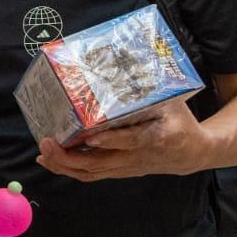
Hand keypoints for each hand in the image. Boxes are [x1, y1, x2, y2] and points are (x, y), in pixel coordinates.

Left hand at [36, 100, 211, 181]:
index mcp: (157, 136)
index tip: (91, 137)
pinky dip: (69, 170)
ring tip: (43, 152)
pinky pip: (92, 174)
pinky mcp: (120, 172)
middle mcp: (139, 156)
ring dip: (65, 165)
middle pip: (102, 163)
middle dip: (71, 156)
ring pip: (93, 172)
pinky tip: (50, 160)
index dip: (112, 140)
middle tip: (47, 142)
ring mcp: (127, 167)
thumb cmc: (179, 121)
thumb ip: (150, 90)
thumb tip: (126, 61)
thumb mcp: (172, 101)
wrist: (192, 153)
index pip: (132, 140)